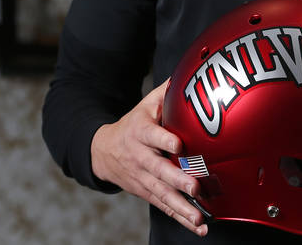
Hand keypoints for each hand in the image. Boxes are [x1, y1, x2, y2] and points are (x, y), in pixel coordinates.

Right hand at [90, 79, 207, 236]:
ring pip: (162, 194)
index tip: (178, 143)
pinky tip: (198, 227)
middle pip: (159, 170)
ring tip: (199, 218)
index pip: (152, 135)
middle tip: (195, 187)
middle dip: (177, 180)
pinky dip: (180, 218)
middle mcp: (141, 157)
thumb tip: (189, 73)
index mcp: (140, 132)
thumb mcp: (146, 105)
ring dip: (181, 207)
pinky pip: (165, 207)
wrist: (103, 151)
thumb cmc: (134, 123)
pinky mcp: (147, 193)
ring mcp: (143, 178)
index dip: (164, 139)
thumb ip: (166, 92)